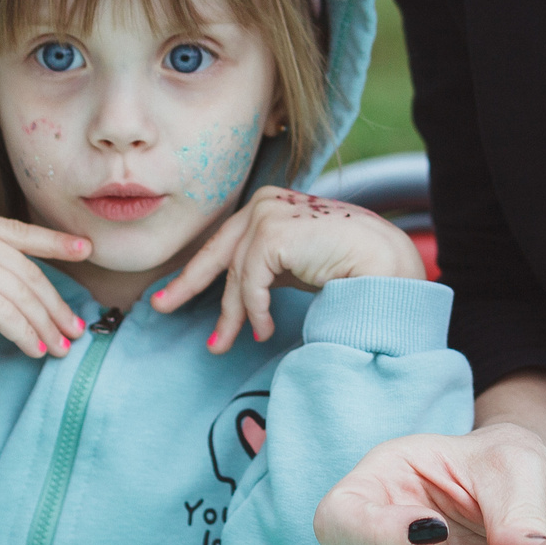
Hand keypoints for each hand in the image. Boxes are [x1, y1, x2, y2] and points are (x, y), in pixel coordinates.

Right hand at [0, 213, 90, 375]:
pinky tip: (35, 350)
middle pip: (29, 274)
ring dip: (46, 325)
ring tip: (61, 348)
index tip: (84, 249)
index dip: (55, 242)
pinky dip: (25, 333)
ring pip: (24, 296)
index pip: (20, 231)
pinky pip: (7, 315)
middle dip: (56, 303)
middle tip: (75, 327)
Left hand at [150, 187, 425, 353]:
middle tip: (161, 308)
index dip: (199, 271)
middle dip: (188, 284)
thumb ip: (266, 267)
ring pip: (234, 273)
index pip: (225, 240)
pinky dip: (254, 310)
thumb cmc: (347, 265)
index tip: (174, 295)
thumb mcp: (295, 264)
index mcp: (269, 204)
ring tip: (228, 342)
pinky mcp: (272, 233)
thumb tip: (234, 297)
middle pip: (218, 251)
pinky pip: (250, 282)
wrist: (383, 262)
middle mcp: (265, 202)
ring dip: (234, 314)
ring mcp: (268, 213)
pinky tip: (264, 330)